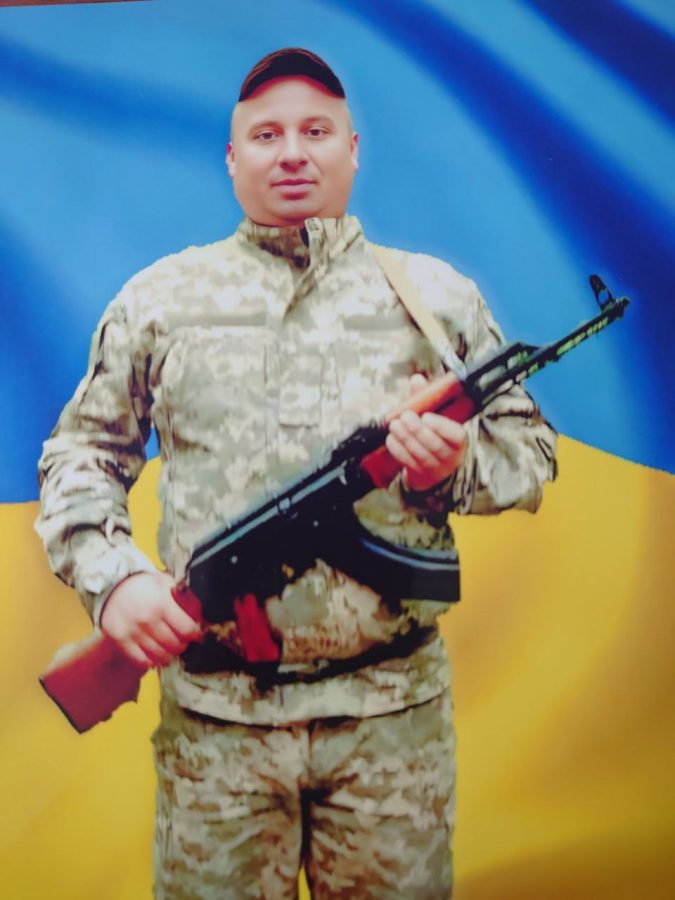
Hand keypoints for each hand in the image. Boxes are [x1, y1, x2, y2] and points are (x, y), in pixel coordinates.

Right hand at [100, 572, 201, 668]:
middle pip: (175, 645)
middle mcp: (147, 618)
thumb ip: (183, 599)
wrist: (114, 586)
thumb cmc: (146, 586)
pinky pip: (141, 661)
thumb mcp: (166, 584)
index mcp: (161, 602)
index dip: (195, 635)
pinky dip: (151, 661)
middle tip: (183, 642)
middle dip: (182, 645)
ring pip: (160, 656)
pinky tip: (155, 654)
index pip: (186, 629)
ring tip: (170, 649)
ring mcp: (132, 631)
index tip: (197, 635)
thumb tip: (200, 616)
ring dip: (169, 655)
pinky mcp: (120, 640)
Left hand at [386, 373, 467, 492]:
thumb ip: (427, 398)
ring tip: (394, 424)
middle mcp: (451, 456)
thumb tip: (417, 379)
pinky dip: (398, 451)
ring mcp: (436, 468)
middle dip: (418, 430)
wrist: (433, 464)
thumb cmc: (434, 433)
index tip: (426, 416)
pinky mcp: (421, 475)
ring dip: (405, 439)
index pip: (456, 435)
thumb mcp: (434, 415)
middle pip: (435, 446)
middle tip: (405, 417)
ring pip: (421, 455)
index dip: (441, 426)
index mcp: (458, 439)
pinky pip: (409, 464)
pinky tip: (391, 439)